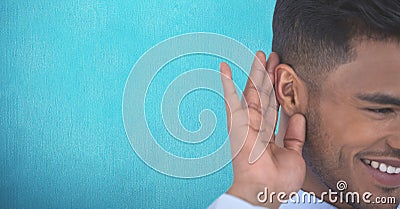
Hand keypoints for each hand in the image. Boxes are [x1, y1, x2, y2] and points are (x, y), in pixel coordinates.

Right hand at [220, 51, 305, 207]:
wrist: (267, 190)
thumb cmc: (278, 181)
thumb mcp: (295, 155)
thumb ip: (294, 136)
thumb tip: (297, 116)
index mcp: (269, 134)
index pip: (275, 105)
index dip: (279, 89)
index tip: (283, 73)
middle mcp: (257, 125)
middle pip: (265, 94)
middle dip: (269, 75)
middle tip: (274, 56)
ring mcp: (246, 122)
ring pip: (252, 92)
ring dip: (255, 73)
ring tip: (259, 54)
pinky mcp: (237, 121)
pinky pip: (231, 100)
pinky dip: (227, 84)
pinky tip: (225, 68)